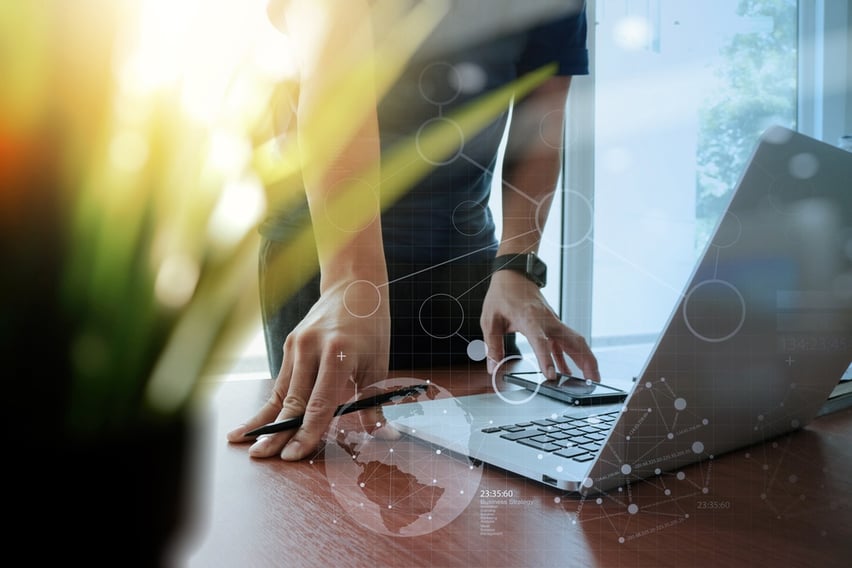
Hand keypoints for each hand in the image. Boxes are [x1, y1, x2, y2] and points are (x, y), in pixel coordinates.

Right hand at [227, 279, 390, 459]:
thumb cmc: (371, 329)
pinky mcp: (289, 346)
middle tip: (262, 457)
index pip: (320, 403)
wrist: (353, 287)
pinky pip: (280, 382)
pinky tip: (250, 424)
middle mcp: (312, 349)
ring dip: (263, 422)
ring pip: (280, 392)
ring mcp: (296, 346)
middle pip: (293, 400)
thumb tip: (384, 436)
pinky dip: (268, 405)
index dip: (306, 432)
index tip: (293, 456)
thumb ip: (374, 402)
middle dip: (277, 432)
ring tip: (245, 444)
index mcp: (338, 353)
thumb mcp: (378, 364)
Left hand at [480, 269, 599, 381]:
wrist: (513, 275)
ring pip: (575, 341)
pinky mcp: (553, 324)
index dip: (547, 359)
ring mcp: (553, 322)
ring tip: (592, 379)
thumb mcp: (490, 320)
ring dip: (586, 359)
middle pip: (572, 341)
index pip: (540, 341)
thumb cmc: (502, 294)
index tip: (551, 376)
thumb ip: (493, 345)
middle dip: (586, 361)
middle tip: (593, 381)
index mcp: (529, 318)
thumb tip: (493, 367)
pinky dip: (570, 357)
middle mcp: (547, 320)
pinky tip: (569, 372)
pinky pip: (565, 343)